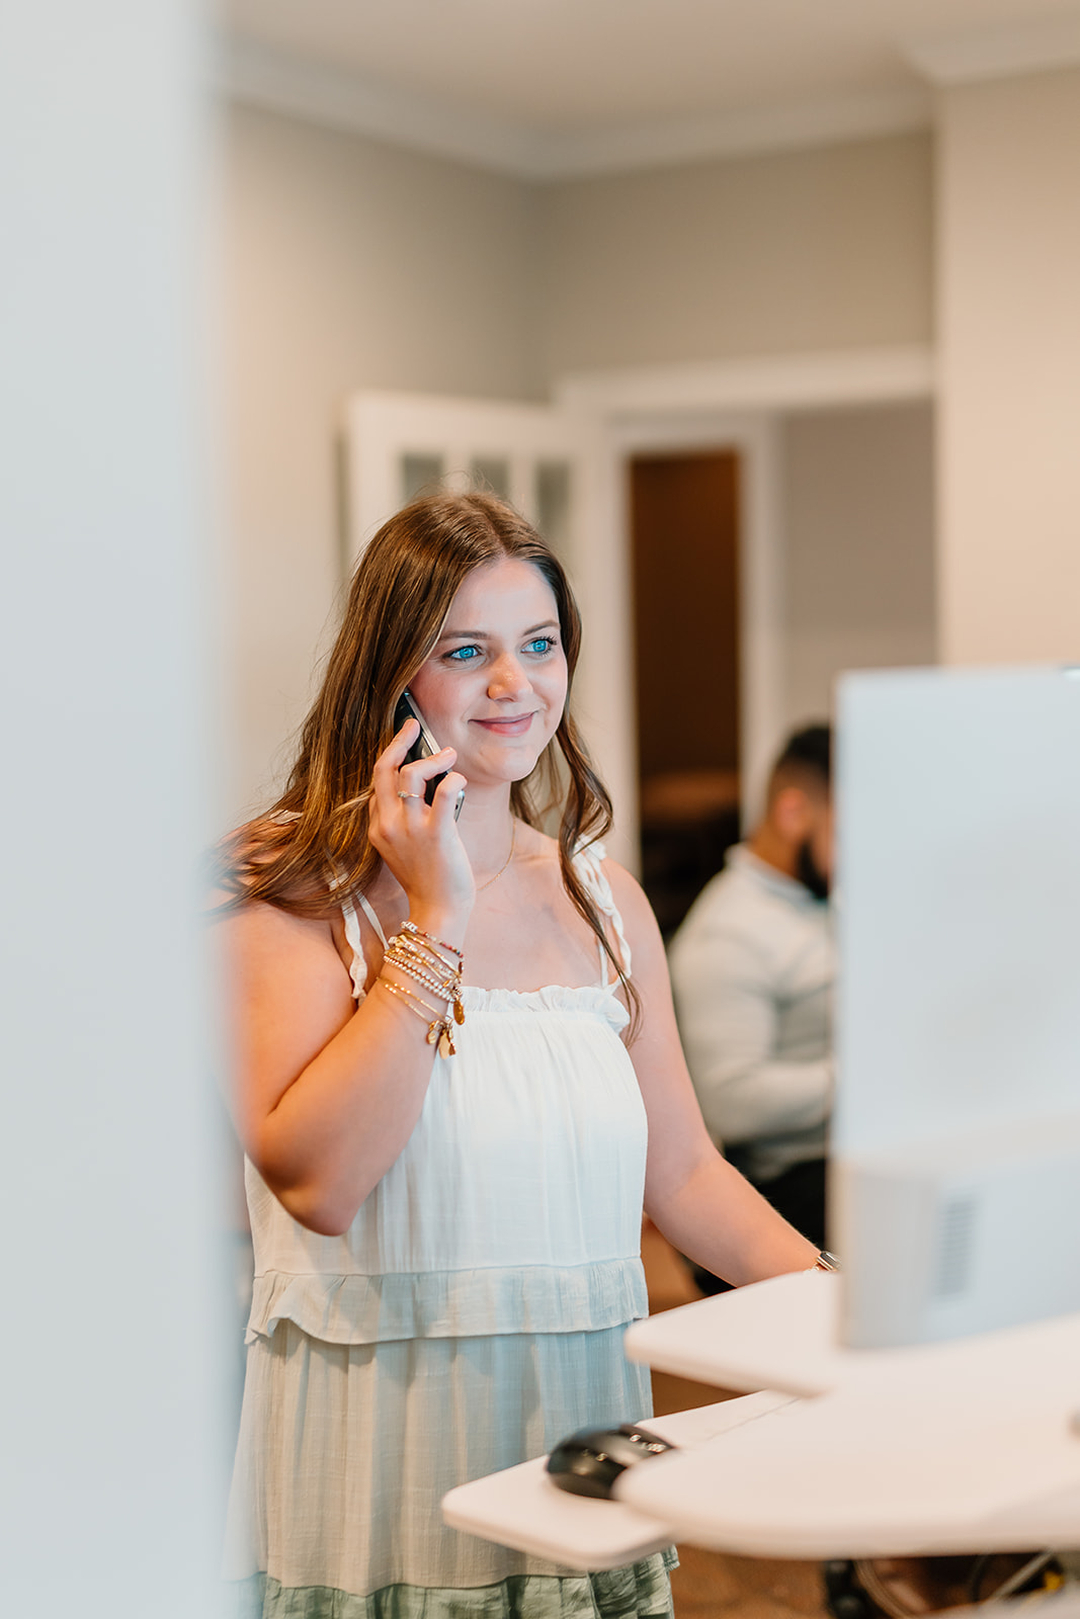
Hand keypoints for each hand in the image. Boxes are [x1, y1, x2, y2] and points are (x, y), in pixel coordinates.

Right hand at [367, 719, 473, 935]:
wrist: (438, 910)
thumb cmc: (426, 878)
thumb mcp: (402, 847)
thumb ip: (403, 819)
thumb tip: (422, 789)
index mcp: (378, 827)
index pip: (377, 782)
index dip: (392, 759)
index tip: (405, 744)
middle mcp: (389, 825)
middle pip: (383, 769)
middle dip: (399, 741)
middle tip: (414, 726)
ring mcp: (411, 830)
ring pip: (411, 774)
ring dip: (433, 758)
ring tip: (450, 755)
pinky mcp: (437, 835)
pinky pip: (444, 794)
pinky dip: (454, 780)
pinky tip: (460, 779)